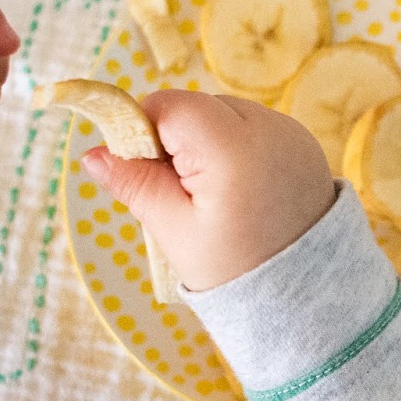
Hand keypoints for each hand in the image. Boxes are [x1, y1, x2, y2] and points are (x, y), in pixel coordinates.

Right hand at [81, 90, 334, 292]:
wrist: (308, 295)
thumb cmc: (236, 270)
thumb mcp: (175, 231)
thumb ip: (134, 183)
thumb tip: (92, 153)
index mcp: (234, 147)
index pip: (170, 106)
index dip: (145, 131)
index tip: (145, 171)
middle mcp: (268, 127)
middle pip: (197, 107)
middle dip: (177, 141)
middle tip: (182, 195)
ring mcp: (290, 132)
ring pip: (224, 115)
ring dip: (207, 144)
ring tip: (215, 197)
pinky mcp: (302, 142)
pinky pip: (253, 128)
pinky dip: (236, 149)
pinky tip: (240, 190)